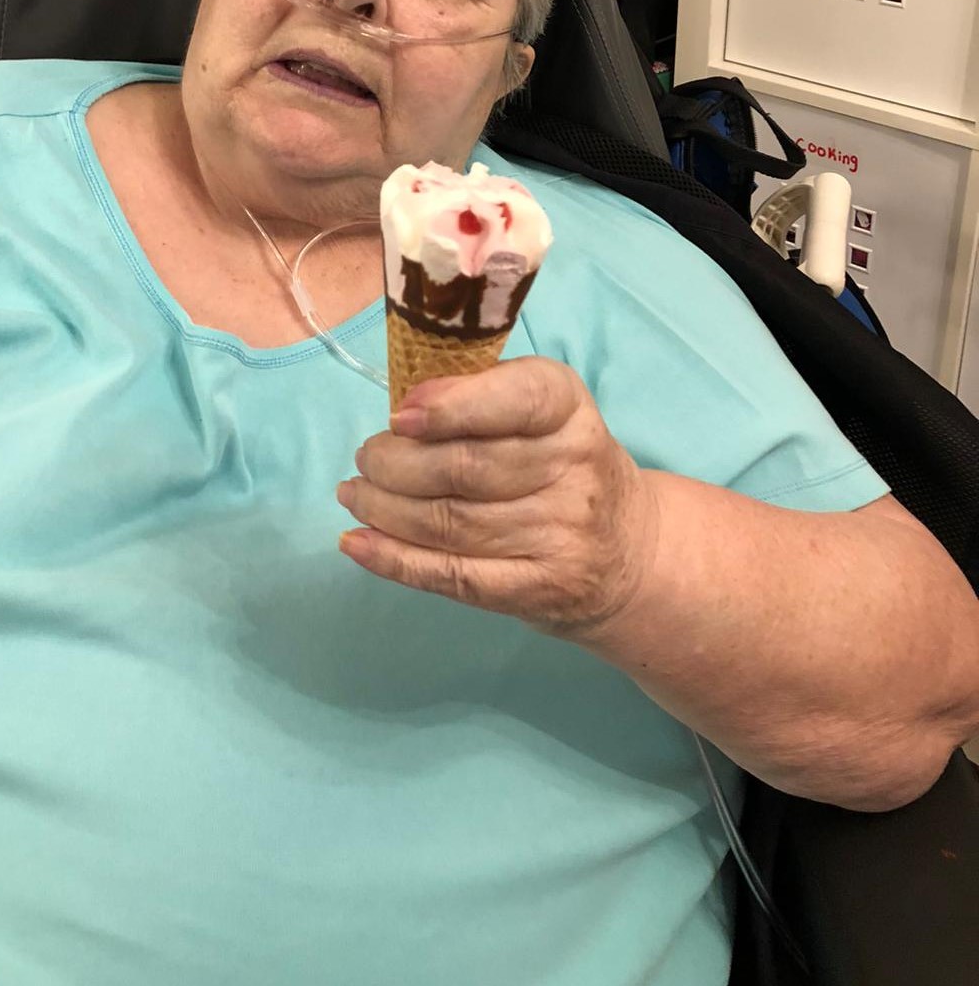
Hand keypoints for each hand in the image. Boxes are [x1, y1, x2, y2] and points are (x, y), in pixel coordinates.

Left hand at [337, 357, 658, 637]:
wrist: (630, 553)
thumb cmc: (564, 466)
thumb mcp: (544, 414)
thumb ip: (481, 397)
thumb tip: (406, 404)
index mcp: (571, 410)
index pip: (518, 399)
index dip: (452, 406)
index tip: (400, 416)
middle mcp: (574, 470)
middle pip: (466, 467)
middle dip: (395, 462)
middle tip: (366, 458)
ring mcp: (560, 536)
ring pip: (450, 522)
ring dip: (383, 507)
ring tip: (355, 494)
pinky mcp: (539, 589)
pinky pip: (454, 574)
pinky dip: (395, 559)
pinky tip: (358, 543)